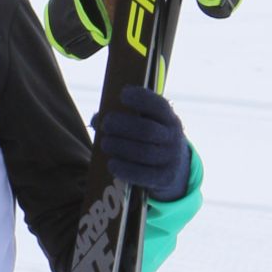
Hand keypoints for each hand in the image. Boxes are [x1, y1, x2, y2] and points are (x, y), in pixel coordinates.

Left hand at [97, 84, 191, 202]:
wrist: (175, 166)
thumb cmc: (150, 138)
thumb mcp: (147, 123)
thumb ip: (125, 117)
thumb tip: (96, 119)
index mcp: (169, 118)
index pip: (159, 106)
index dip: (141, 99)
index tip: (123, 94)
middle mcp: (173, 137)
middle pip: (147, 130)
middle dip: (122, 126)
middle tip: (105, 123)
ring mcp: (170, 158)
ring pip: (143, 153)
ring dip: (119, 147)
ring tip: (105, 143)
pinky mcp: (164, 178)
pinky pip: (143, 175)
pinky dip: (124, 169)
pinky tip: (111, 164)